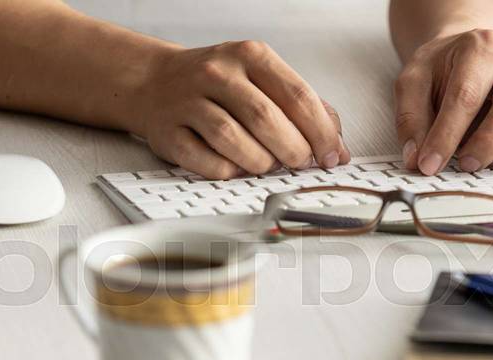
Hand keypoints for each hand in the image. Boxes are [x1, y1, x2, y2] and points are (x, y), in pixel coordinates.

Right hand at [131, 41, 349, 179]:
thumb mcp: (261, 78)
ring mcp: (189, 102)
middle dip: (293, 150)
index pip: (297, 95)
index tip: (331, 155)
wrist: (155, 82)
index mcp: (249, 55)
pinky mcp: (169, 132)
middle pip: (266, 118)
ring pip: (234, 140)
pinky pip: (206, 162)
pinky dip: (229, 171)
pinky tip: (237, 167)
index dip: (321, 132)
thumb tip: (337, 149)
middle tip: (300, 164)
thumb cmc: (217, 85)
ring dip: (260, 163)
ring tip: (268, 165)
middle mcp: (218, 73)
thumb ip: (302, 107)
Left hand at [393, 29, 492, 174]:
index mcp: (481, 48)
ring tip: (487, 161)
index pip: (467, 96)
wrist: (469, 54)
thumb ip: (410, 119)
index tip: (429, 164)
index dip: (446, 136)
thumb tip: (416, 159)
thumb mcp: (412, 82)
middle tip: (465, 164)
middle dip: (488, 144)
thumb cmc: (442, 70)